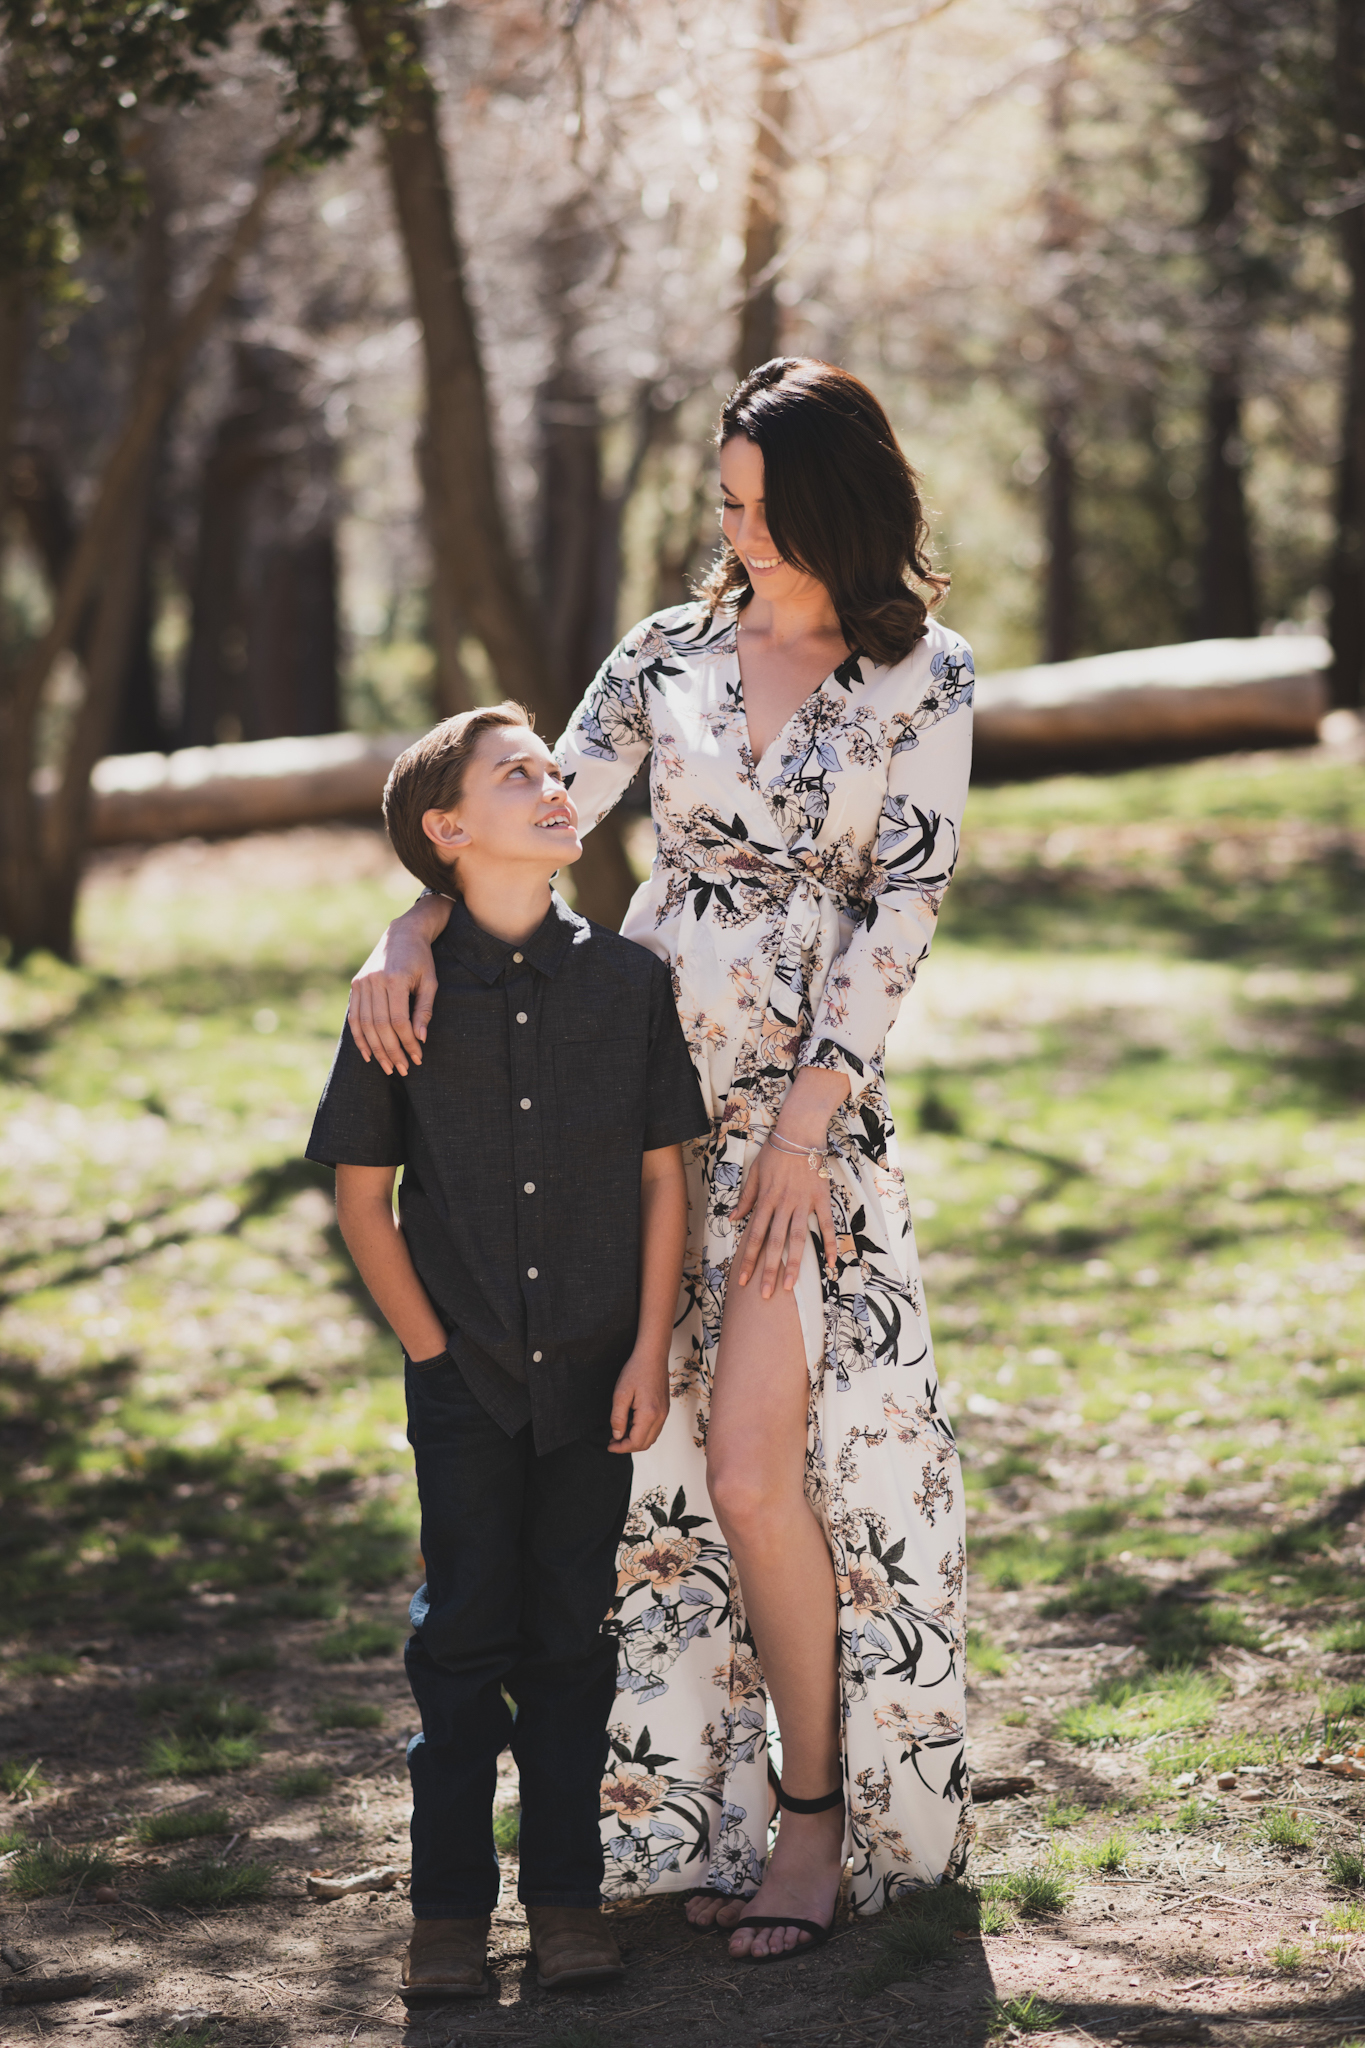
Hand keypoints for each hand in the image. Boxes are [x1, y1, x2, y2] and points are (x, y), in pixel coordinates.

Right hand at [347, 898, 449, 1074]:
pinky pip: (354, 1016)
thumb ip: (424, 1010)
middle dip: (392, 1051)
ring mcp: (362, 982)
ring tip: (387, 1067)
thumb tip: (420, 1039)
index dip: (407, 1043)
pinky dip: (359, 1037)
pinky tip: (368, 1054)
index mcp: (395, 979)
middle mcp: (374, 981)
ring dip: (376, 1049)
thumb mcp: (430, 982)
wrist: (403, 934)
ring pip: (365, 1024)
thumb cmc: (421, 960)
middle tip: (402, 1069)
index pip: (399, 1021)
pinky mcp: (355, 984)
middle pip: (380, 1026)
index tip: (417, 1058)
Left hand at [608, 1350, 669, 1453]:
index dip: (621, 1448)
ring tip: (620, 1433)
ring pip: (651, 1437)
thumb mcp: (620, 1394)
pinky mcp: (665, 1409)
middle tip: (613, 1441)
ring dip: (635, 1440)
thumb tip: (617, 1435)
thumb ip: (618, 1418)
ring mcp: (664, 1413)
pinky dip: (642, 1432)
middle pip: (645, 1443)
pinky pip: (654, 1428)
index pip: (636, 1442)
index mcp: (649, 1414)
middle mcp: (660, 1416)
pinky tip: (630, 1423)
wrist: (653, 1356)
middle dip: (628, 1446)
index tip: (609, 1446)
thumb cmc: (636, 1370)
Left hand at [733, 1137, 837, 1299]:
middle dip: (768, 1270)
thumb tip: (732, 1219)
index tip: (742, 1279)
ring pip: (797, 1238)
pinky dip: (831, 1243)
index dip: (748, 1259)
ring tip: (790, 1286)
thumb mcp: (754, 1174)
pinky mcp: (821, 1197)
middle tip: (764, 1294)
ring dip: (793, 1264)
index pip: (755, 1236)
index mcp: (766, 1200)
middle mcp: (783, 1205)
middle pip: (774, 1243)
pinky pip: (827, 1224)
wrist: (799, 1132)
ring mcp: (803, 1202)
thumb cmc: (775, 1152)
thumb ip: (746, 1199)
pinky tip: (831, 1264)